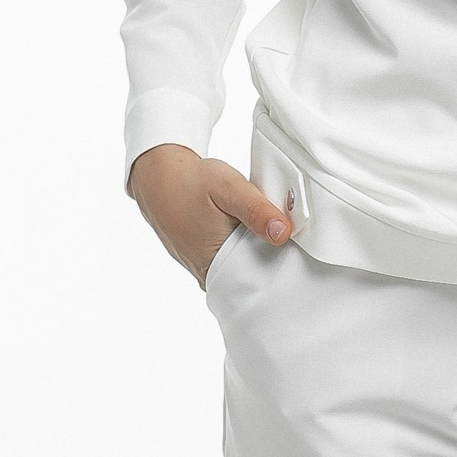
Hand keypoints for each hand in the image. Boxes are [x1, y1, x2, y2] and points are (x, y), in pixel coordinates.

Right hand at [128, 144, 292, 290]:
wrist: (158, 175)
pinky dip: (241, 246)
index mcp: (215, 265)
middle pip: (251, 276)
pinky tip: (249, 230)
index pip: (258, 280)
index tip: (298, 249)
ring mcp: (202, 267)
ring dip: (256, 250)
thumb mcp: (229, 188)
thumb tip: (283, 233)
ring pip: (240, 266)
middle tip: (288, 236)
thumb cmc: (191, 181)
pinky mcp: (201, 257)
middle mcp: (207, 274)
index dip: (281, 265)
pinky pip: (229, 258)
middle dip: (270, 258)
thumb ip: (257, 211)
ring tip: (270, 231)